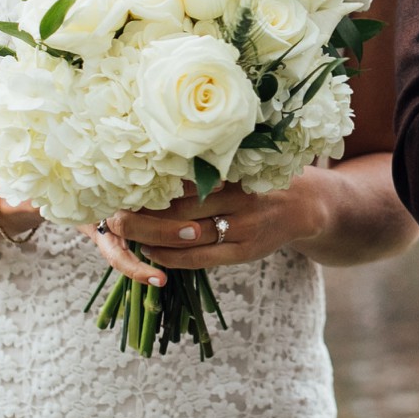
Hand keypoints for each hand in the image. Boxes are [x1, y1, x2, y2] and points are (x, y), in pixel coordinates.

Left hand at [96, 177, 332, 285]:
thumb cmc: (259, 180)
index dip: (149, 186)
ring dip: (151, 238)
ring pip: (187, 237)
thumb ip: (204, 165)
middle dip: (142, 216)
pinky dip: (173, 258)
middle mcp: (237, 200)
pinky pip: (201, 258)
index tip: (120, 185)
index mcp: (232, 173)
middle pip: (179, 211)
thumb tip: (151, 159)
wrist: (305, 206)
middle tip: (113, 213)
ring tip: (125, 233)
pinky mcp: (244, 252)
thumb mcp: (238, 163)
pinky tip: (152, 254)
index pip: (182, 181)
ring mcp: (242, 229)